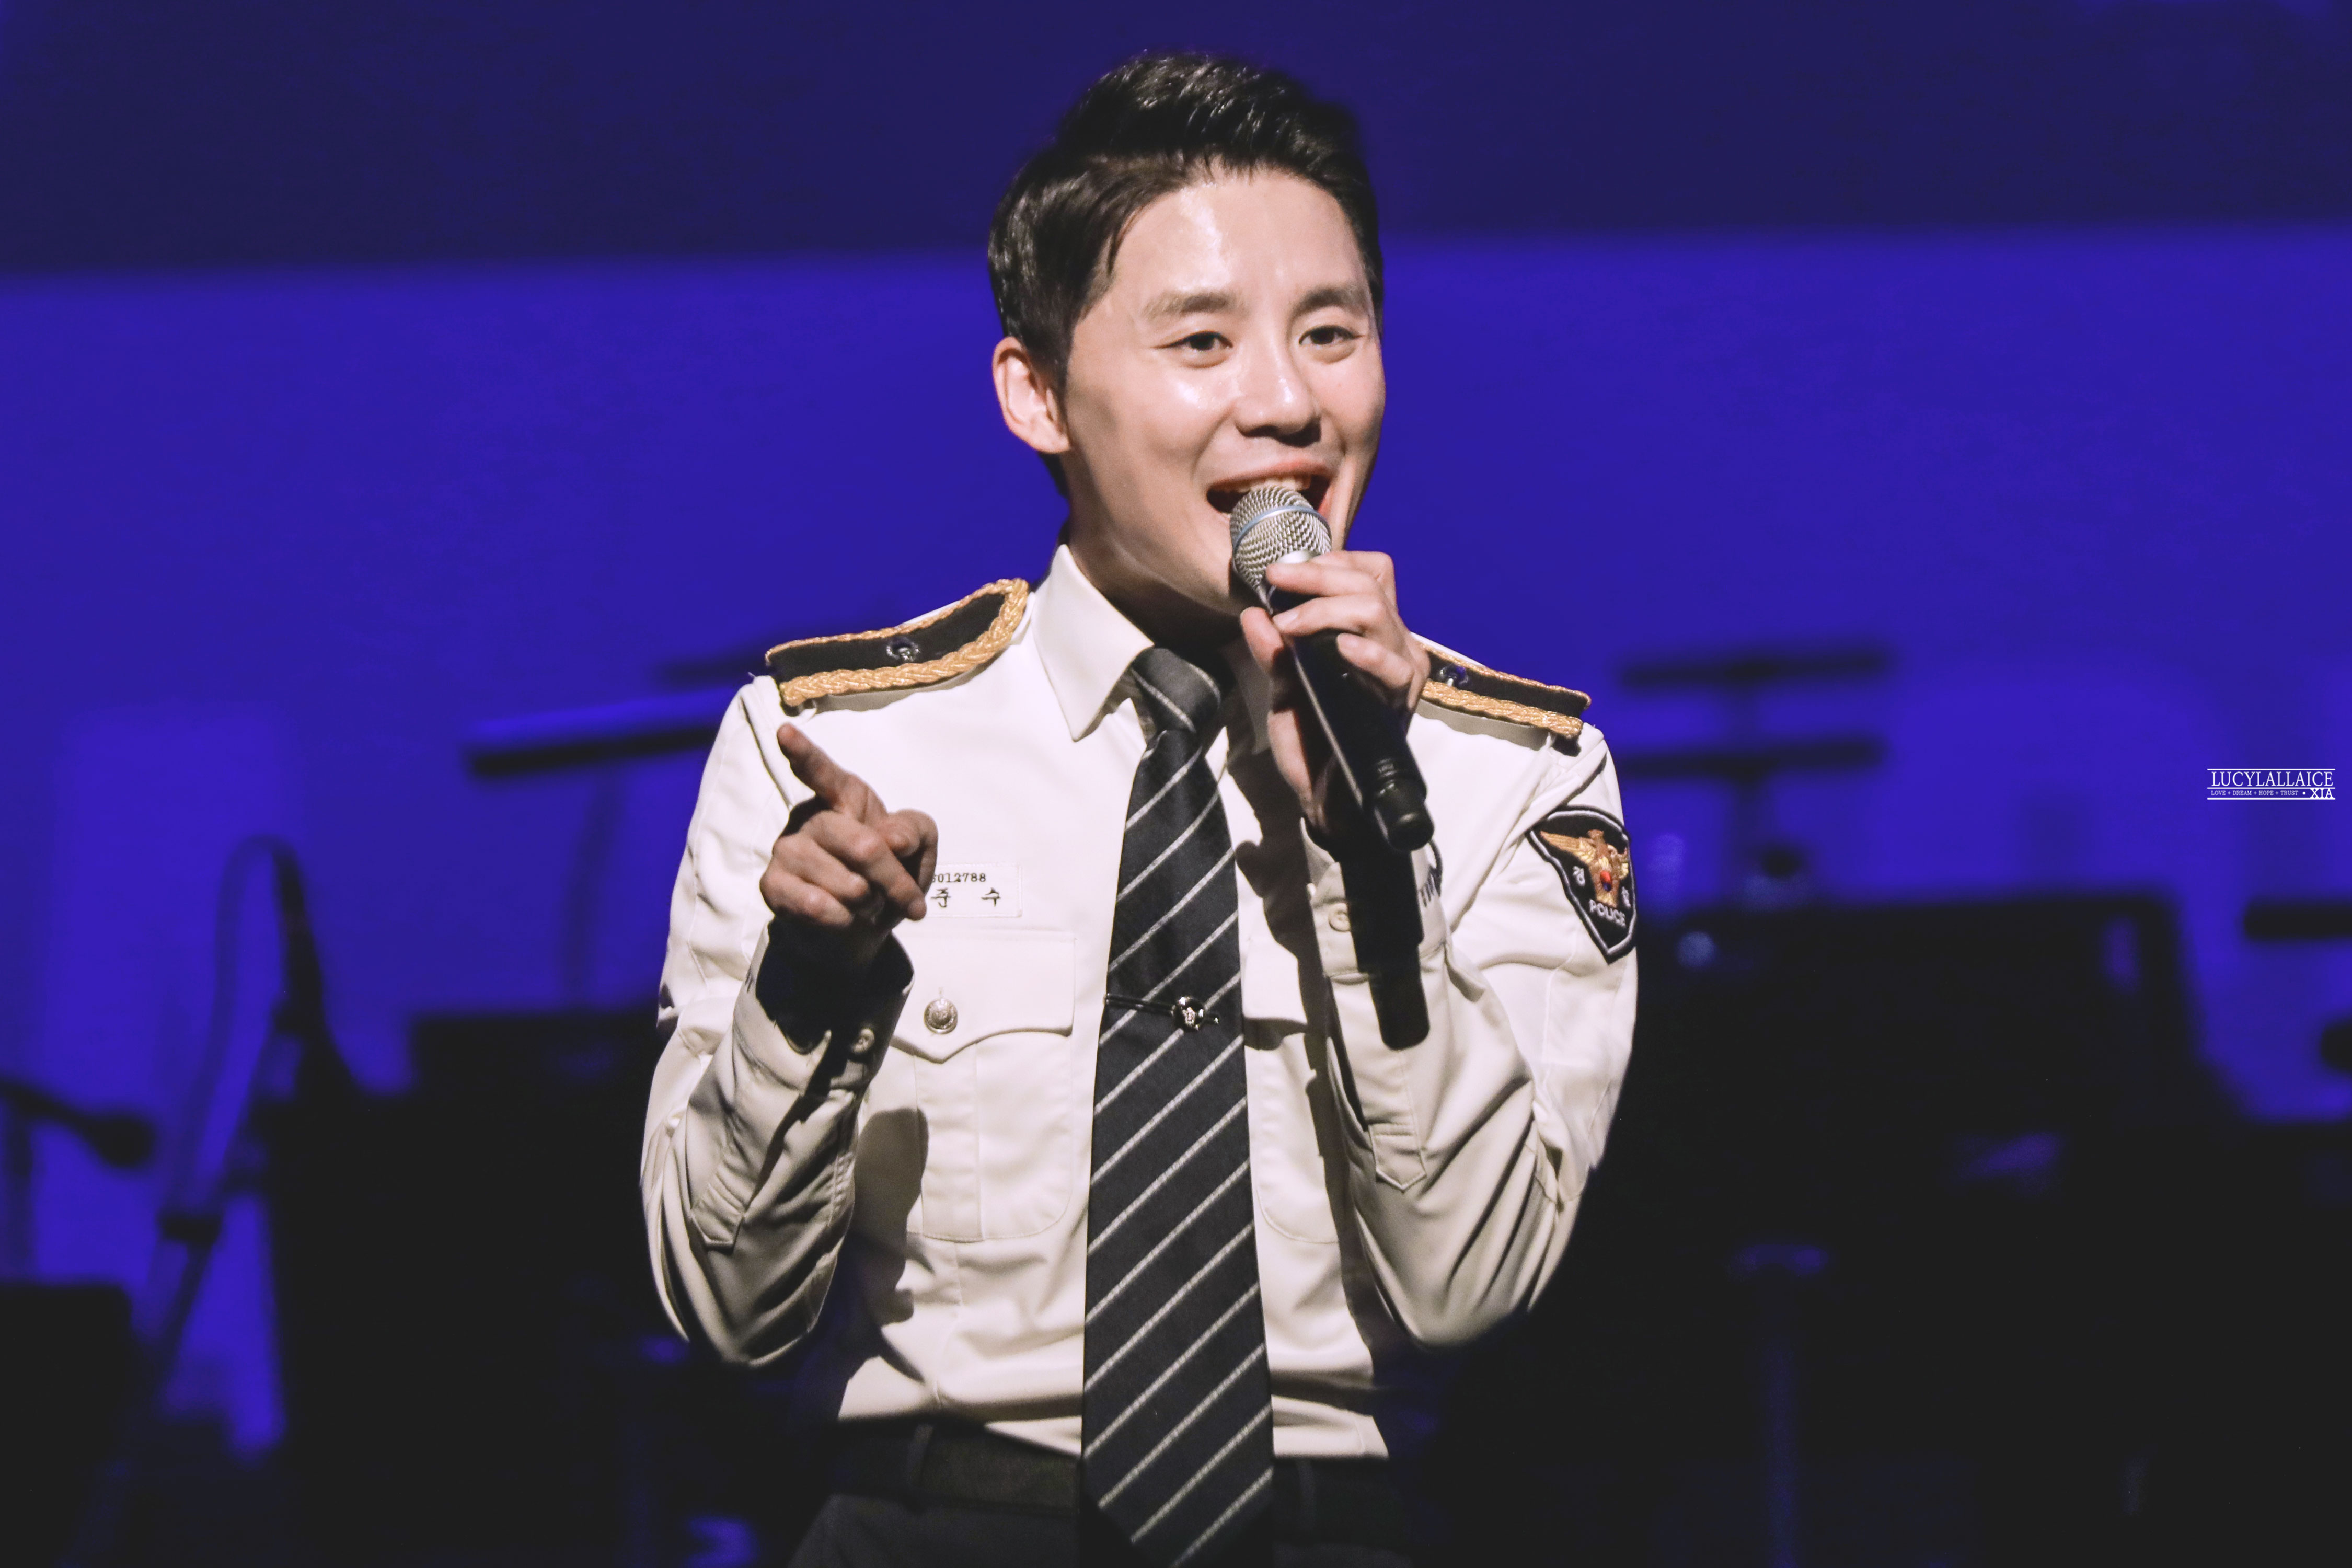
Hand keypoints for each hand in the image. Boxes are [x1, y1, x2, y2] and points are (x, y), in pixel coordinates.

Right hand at [761, 725, 938, 971]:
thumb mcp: (918, 849)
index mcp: (843, 797)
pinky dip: (844, 919)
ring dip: (870, 903)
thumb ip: (915, 831)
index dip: (803, 753)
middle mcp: (809, 817)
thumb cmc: (887, 877)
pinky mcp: (773, 886)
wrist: (859, 931)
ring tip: (866, 905)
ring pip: (846, 882)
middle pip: (863, 846)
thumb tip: (893, 838)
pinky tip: (843, 918)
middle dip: (895, 881)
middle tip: (909, 902)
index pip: (822, 771)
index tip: (784, 732)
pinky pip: (817, 905)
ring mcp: (787, 851)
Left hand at [1237, 549, 1426, 844]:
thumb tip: (1252, 613)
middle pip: (1369, 582)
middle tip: (1277, 580)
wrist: (1324, 797)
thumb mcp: (1283, 689)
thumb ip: (1273, 652)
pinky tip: (1340, 648)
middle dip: (1318, 574)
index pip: (1368, 572)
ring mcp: (1398, 671)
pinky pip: (1394, 665)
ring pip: (1376, 611)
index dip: (1329, 561)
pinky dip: (1366, 651)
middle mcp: (1392, 644)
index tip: (1281, 571)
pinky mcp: (1399, 702)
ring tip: (1289, 624)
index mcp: (1370, 633)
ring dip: (1326, 608)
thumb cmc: (1311, 738)